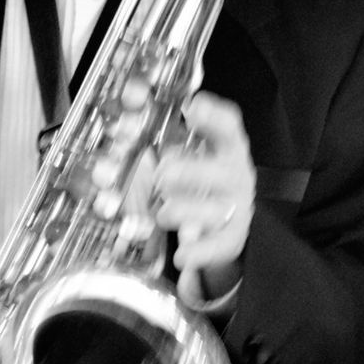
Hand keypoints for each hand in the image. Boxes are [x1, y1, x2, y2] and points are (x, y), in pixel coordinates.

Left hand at [153, 91, 255, 294]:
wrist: (230, 219)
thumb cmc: (204, 181)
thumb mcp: (192, 155)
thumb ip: (168, 142)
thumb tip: (128, 126)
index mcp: (227, 150)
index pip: (228, 128)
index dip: (213, 117)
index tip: (193, 107)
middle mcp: (235, 177)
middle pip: (221, 172)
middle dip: (191, 172)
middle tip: (163, 174)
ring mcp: (235, 208)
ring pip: (214, 210)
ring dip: (185, 211)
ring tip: (163, 213)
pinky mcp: (231, 238)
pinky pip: (217, 246)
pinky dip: (199, 252)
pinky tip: (182, 255)